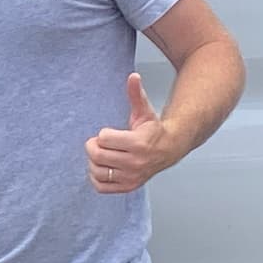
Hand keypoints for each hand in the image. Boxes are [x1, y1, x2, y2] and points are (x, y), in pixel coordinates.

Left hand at [85, 73, 172, 193]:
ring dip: (93, 162)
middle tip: (99, 143)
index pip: (104, 138)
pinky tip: (103, 168)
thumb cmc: (153, 130)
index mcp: (138, 143)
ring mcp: (131, 177)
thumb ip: (136, 94)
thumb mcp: (144, 111)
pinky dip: (96, 178)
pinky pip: (101, 187)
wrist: (169, 149)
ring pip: (97, 172)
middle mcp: (135, 163)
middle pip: (97, 156)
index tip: (109, 133)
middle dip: (93, 147)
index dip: (103, 134)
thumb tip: (133, 76)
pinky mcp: (128, 187)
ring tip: (101, 155)